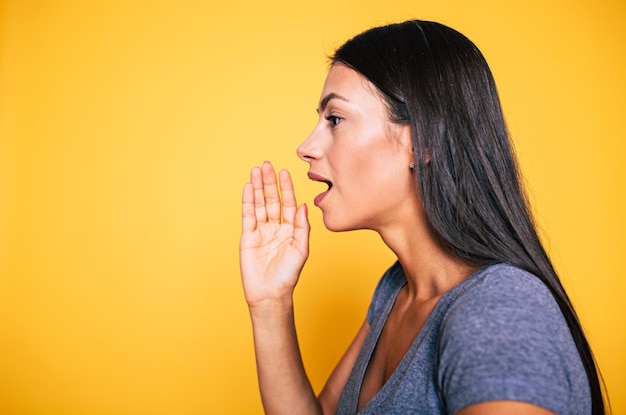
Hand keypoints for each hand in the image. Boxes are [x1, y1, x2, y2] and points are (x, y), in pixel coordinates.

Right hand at [240, 161, 309, 307]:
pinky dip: (248, 201)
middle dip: (269, 182)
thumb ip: (302, 227)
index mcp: (290, 229)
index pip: (288, 203)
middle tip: (267, 165)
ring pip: (259, 204)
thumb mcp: (301, 249)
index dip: (286, 188)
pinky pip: (248, 215)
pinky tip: (248, 188)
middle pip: (272, 200)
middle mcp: (275, 227)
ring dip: (257, 187)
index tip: (285, 172)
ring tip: (256, 171)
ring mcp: (261, 231)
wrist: (271, 294)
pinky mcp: (248, 237)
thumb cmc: (288, 275)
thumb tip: (303, 205)